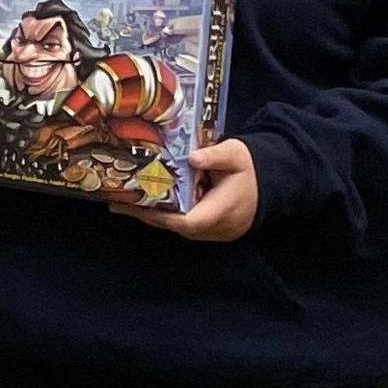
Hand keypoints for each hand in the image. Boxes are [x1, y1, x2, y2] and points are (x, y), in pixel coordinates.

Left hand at [116, 138, 259, 243]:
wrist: (269, 184)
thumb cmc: (249, 169)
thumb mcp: (235, 154)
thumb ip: (215, 155)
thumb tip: (193, 157)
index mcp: (224, 210)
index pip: (191, 222)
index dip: (164, 217)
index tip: (139, 207)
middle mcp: (218, 227)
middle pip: (178, 227)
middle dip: (148, 215)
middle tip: (119, 202)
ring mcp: (215, 232)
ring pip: (179, 228)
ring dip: (153, 217)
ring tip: (123, 203)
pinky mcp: (211, 230)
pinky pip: (184, 226)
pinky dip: (165, 216)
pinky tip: (144, 204)